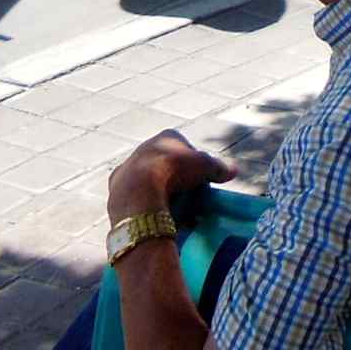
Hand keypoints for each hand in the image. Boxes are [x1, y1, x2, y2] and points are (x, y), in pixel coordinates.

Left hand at [109, 129, 236, 222]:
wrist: (139, 191)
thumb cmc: (175, 172)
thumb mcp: (204, 167)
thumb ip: (218, 167)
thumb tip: (235, 171)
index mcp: (166, 136)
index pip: (185, 147)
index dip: (195, 164)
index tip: (200, 180)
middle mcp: (145, 147)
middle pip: (165, 163)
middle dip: (176, 178)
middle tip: (187, 196)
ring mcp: (128, 166)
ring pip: (148, 178)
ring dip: (159, 190)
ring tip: (171, 208)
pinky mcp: (116, 186)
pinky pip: (134, 194)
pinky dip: (144, 201)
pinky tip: (153, 213)